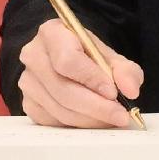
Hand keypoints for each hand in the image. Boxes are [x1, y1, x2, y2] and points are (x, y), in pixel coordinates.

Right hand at [17, 18, 143, 128]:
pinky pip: (54, 122)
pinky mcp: (28, 103)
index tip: (113, 93)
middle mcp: (33, 56)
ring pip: (60, 109)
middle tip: (120, 115)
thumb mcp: (109, 57)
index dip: (92, 79)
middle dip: (96, 107)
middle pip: (63, 89)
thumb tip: (130, 90)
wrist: (69, 60)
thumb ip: (125, 71)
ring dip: (90, 120)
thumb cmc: (87, 56)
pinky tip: (93, 121)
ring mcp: (28, 81)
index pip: (68, 60)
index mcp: (52, 33)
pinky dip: (77, 126)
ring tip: (111, 119)